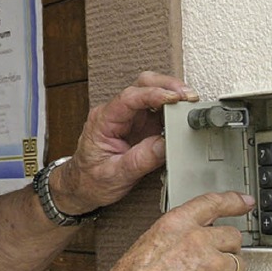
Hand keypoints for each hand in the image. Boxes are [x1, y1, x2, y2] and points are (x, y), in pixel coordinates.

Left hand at [52, 71, 198, 212]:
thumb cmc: (90, 180)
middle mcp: (115, 113)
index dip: (154, 94)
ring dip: (173, 96)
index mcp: (103, 120)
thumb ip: (141, 160)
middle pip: (142, 84)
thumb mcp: (116, 175)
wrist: (81, 186)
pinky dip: (173, 110)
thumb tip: (166, 144)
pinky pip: (158, 110)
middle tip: (189, 97)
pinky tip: (183, 117)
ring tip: (190, 107)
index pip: (129, 98)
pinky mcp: (140, 126)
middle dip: (168, 86)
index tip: (175, 98)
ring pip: (153, 92)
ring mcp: (129, 118)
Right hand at [94, 191, 252, 270]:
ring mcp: (213, 267)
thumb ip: (178, 234)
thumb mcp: (148, 243)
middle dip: (225, 246)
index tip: (244, 202)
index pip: (213, 203)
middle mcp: (198, 241)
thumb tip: (195, 236)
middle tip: (210, 258)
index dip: (233, 201)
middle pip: (232, 236)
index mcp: (177, 224)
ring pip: (235, 265)